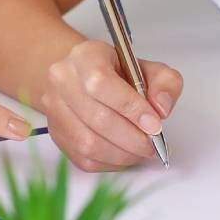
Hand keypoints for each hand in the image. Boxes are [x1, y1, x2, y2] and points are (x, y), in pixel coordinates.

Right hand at [40, 39, 183, 171]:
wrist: (85, 78)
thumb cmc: (118, 73)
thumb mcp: (149, 68)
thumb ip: (165, 83)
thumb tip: (160, 109)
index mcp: (85, 57)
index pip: (102, 84)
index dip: (131, 108)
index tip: (155, 124)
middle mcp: (62, 81)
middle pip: (97, 118)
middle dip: (132, 138)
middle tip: (152, 143)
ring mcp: (54, 109)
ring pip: (88, 143)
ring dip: (122, 154)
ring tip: (141, 150)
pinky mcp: (56, 134)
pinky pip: (84, 158)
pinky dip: (110, 162)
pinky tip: (124, 154)